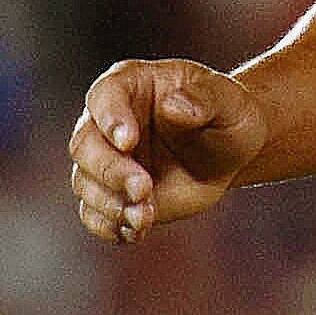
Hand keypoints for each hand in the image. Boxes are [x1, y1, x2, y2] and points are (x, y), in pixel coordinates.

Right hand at [71, 60, 269, 244]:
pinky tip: (135, 231)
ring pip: (85, 182)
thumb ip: (204, 99)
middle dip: (110, 171)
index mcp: (132, 84)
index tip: (128, 142)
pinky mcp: (113, 194)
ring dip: (111, 204)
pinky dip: (109, 226)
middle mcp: (109, 122)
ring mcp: (108, 160)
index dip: (111, 118)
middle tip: (144, 188)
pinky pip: (94, 214)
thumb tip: (174, 106)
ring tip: (145, 216)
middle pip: (85, 145)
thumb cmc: (226, 114)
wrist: (230, 151)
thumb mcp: (228, 100)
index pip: (105, 95)